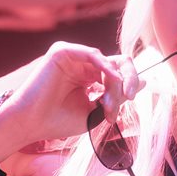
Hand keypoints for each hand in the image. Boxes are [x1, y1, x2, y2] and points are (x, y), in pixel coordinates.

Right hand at [2, 42, 141, 144]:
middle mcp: (82, 65)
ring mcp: (73, 57)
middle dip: (127, 82)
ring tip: (106, 104)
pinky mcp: (62, 52)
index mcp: (90, 77)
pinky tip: (109, 79)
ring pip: (108, 61)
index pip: (119, 73)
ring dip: (114, 83)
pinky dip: (104, 66)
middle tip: (127, 99)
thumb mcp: (95, 111)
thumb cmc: (58, 121)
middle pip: (119, 63)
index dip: (129, 86)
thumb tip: (144, 82)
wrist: (32, 123)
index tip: (126, 105)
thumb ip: (117, 96)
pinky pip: (91, 53)